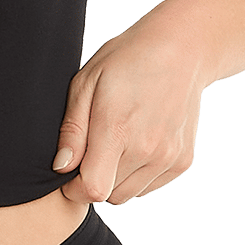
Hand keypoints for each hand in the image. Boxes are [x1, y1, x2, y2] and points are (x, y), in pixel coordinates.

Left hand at [51, 13, 206, 207]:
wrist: (181, 51)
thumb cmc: (126, 61)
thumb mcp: (86, 83)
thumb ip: (72, 130)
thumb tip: (61, 167)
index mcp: (117, 129)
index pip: (92, 190)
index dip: (73, 188)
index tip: (70, 172)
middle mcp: (147, 149)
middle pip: (109, 194)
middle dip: (93, 180)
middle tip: (93, 148)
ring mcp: (169, 157)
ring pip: (129, 194)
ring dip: (115, 179)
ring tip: (116, 143)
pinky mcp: (183, 160)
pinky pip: (149, 186)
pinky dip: (137, 175)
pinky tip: (137, 144)